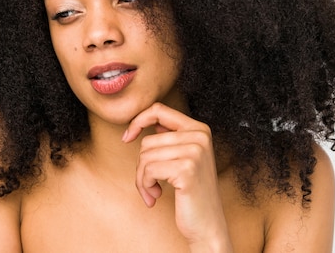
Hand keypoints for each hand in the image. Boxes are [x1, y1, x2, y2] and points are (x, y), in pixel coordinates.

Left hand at [123, 103, 231, 251]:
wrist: (208, 224)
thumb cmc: (191, 193)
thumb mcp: (185, 158)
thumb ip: (170, 137)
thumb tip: (145, 120)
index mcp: (199, 129)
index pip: (158, 110)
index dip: (138, 121)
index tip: (126, 138)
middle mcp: (200, 136)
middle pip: (148, 140)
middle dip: (141, 166)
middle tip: (149, 184)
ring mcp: (195, 151)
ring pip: (145, 156)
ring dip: (142, 179)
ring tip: (153, 191)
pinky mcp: (186, 169)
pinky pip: (148, 170)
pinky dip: (145, 186)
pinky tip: (155, 196)